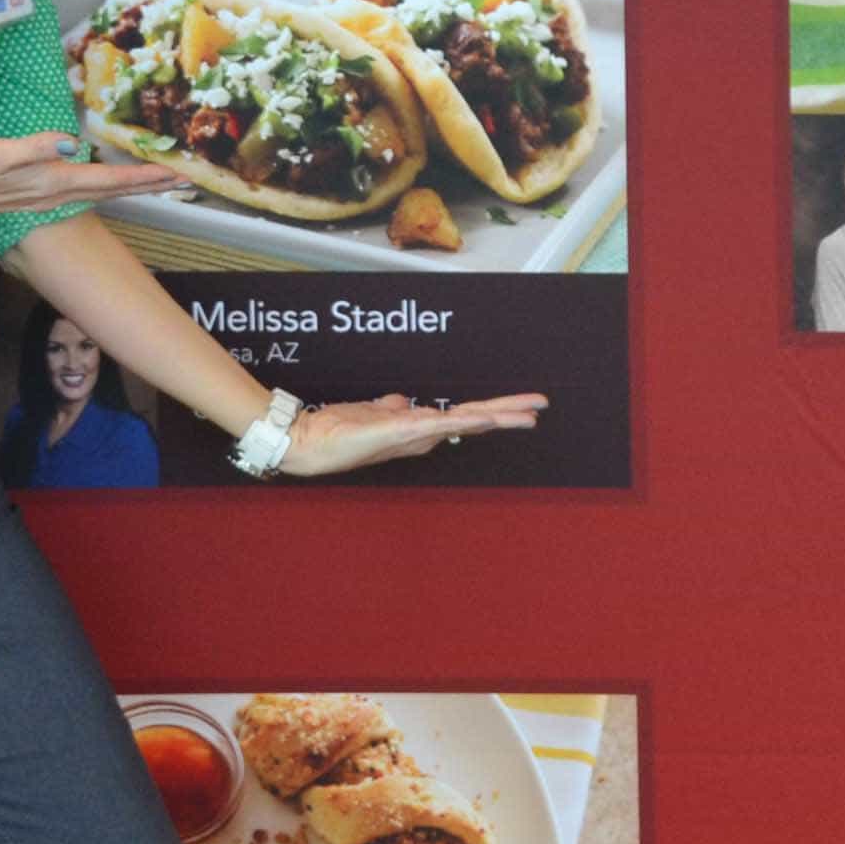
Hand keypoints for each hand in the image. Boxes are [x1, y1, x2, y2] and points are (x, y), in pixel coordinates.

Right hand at [0, 133, 183, 227]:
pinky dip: (99, 182)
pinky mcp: (29, 193)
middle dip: (146, 184)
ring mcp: (41, 196)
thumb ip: (31, 149)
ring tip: (154, 178)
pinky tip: (98, 176)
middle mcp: (51, 194)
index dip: (142, 178)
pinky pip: (77, 188)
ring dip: (126, 185)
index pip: (107, 181)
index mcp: (49, 183)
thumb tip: (70, 143)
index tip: (177, 174)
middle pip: (109, 190)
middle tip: (183, 178)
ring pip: (96, 191)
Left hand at [275, 393, 547, 476]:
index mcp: (415, 429)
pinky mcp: (395, 431)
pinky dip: (459, 421)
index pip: (461, 418)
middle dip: (506, 413)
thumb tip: (402, 400)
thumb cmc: (333, 434)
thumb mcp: (368, 414)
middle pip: (471, 420)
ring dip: (495, 416)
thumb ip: (388, 408)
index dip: (491, 412)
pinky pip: (433, 424)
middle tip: (539, 408)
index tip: (520, 408)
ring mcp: (409, 433)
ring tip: (526, 414)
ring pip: (461, 422)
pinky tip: (481, 417)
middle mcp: (417, 434)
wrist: (304, 443)